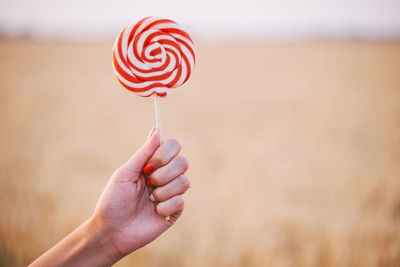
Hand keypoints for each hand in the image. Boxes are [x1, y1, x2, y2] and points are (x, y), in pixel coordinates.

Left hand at [92, 128, 189, 257]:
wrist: (111, 231)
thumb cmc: (113, 201)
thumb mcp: (126, 173)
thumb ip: (144, 152)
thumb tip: (157, 130)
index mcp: (153, 164)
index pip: (173, 145)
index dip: (165, 153)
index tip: (148, 166)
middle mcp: (165, 176)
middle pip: (183, 161)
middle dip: (164, 173)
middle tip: (149, 183)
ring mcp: (171, 193)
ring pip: (184, 181)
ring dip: (163, 191)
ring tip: (150, 199)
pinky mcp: (175, 211)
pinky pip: (181, 201)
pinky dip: (165, 206)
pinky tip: (155, 212)